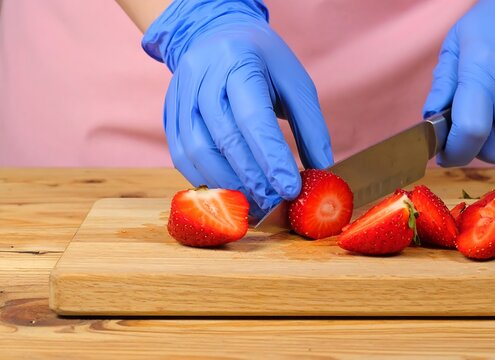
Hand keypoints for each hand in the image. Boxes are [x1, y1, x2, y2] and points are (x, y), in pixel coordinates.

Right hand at [142, 0, 332, 217]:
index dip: (271, 157)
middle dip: (252, 178)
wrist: (215, 36)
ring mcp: (180, 96)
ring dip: (227, 184)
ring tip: (254, 203)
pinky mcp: (170, 114)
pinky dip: (206, 179)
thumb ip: (310, 126)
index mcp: (239, 61)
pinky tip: (230, 191)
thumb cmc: (262, 61)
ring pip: (197, 150)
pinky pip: (181, 155)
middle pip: (224, 138)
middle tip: (275, 203)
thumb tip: (322, 169)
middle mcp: (203, 77)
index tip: (290, 189)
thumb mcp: (295, 82)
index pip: (253, 117)